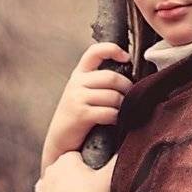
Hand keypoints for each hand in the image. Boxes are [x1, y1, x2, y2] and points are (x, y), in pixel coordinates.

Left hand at [33, 151, 115, 191]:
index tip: (95, 180)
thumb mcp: (110, 176)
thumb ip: (119, 157)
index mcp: (67, 159)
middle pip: (65, 171)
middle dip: (74, 179)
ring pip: (54, 185)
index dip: (88, 168)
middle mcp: (50, 170)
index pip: (78, 157)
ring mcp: (42, 188)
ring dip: (63, 191)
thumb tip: (129, 144)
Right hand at [40, 42, 131, 172]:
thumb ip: (99, 83)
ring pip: (113, 96)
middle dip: (127, 88)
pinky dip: (116, 118)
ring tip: (123, 112)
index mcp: (78, 74)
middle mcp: (76, 83)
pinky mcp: (80, 114)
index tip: (126, 57)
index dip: (112, 49)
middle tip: (131, 98)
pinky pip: (108, 112)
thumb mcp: (83, 94)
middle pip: (111, 77)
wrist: (60, 141)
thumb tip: (130, 77)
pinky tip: (115, 122)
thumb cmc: (78, 118)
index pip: (94, 52)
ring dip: (123, 106)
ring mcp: (77, 98)